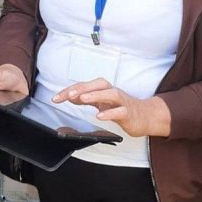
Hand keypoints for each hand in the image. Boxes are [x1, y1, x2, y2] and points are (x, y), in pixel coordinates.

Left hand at [51, 78, 170, 136]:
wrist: (145, 116)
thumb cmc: (121, 108)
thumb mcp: (101, 102)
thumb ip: (86, 99)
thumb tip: (69, 95)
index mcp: (104, 90)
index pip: (85, 87)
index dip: (69, 91)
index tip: (55, 98)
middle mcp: (112, 92)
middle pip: (98, 84)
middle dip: (82, 88)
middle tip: (68, 95)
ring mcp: (122, 102)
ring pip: (110, 94)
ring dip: (95, 95)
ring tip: (82, 99)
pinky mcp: (129, 113)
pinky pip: (120, 111)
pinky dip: (109, 113)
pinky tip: (99, 116)